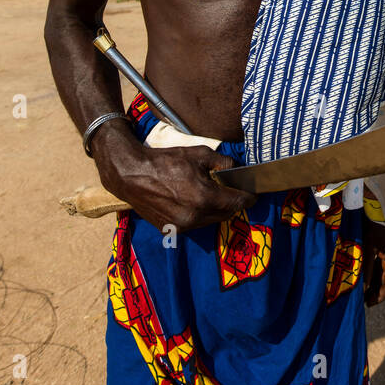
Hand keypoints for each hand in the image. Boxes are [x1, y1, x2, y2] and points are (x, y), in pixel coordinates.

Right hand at [92, 122, 247, 232]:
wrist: (132, 174)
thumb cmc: (165, 161)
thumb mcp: (199, 154)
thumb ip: (222, 162)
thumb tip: (235, 168)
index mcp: (204, 198)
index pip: (237, 203)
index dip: (248, 198)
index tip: (253, 195)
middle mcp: (194, 216)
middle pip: (225, 214)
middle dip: (231, 204)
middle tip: (231, 193)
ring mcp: (181, 226)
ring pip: (209, 221)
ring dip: (214, 211)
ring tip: (209, 196)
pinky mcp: (170, 230)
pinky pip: (193, 224)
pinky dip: (197, 215)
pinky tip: (192, 202)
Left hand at [361, 217, 384, 306]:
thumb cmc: (376, 222)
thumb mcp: (368, 245)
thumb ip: (365, 267)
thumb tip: (361, 289)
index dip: (380, 297)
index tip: (368, 304)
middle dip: (375, 290)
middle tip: (362, 299)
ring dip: (374, 280)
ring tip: (361, 288)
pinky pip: (383, 262)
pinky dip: (374, 269)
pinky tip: (364, 273)